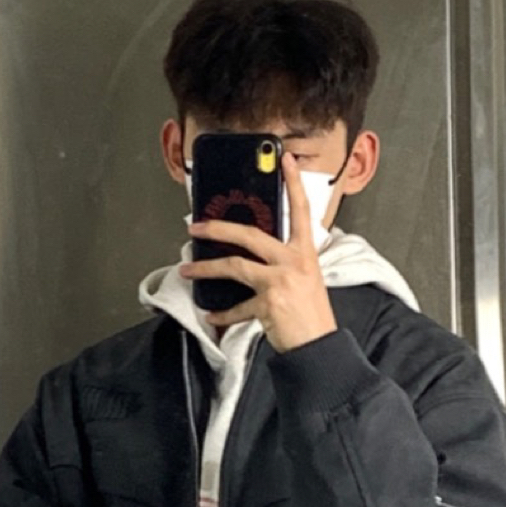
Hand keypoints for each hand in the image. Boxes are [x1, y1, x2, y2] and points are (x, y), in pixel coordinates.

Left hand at [182, 152, 338, 352]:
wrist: (319, 346)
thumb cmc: (312, 314)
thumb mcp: (306, 279)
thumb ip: (286, 262)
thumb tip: (257, 255)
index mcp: (305, 252)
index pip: (301, 210)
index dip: (294, 183)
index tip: (285, 160)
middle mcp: (293, 261)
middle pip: (250, 235)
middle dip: (218, 229)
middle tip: (196, 227)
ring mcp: (279, 281)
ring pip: (234, 266)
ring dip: (206, 268)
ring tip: (187, 269)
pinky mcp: (268, 303)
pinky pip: (236, 307)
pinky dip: (222, 314)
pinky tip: (211, 315)